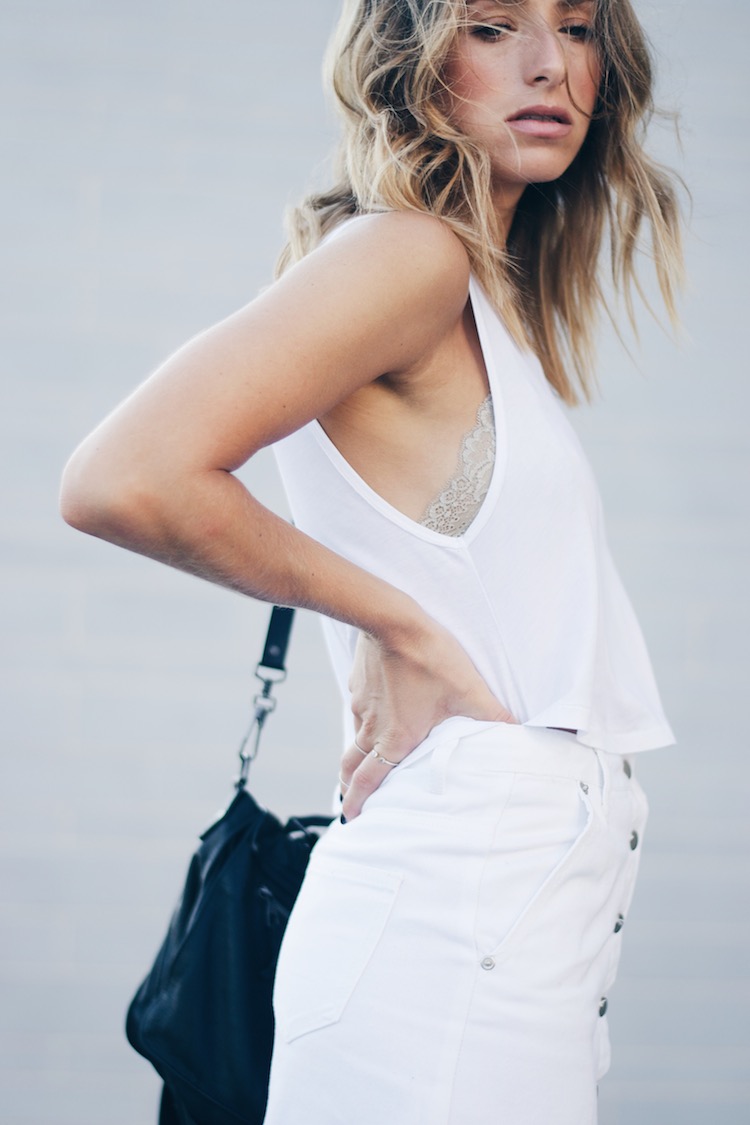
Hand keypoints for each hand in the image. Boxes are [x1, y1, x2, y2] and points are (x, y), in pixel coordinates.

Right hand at [339, 618, 515, 820]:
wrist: (391, 619)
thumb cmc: (428, 656)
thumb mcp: (468, 690)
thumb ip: (492, 715)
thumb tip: (519, 731)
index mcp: (395, 739)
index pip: (368, 781)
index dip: (357, 802)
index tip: (352, 817)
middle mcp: (372, 727)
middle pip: (350, 766)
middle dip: (349, 786)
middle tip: (349, 800)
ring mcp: (361, 705)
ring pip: (355, 737)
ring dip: (358, 754)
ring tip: (365, 760)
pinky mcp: (358, 684)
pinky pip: (358, 709)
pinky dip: (364, 719)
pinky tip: (378, 710)